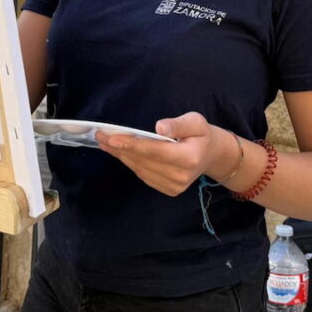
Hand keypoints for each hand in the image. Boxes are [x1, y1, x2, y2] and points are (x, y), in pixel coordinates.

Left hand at [95, 112, 232, 196]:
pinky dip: (130, 162)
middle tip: (101, 135)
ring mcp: (174, 186)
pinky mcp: (168, 190)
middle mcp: (181, 176)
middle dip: (120, 148)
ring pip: (140, 169)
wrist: (210, 155)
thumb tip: (159, 127)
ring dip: (121, 155)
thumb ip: (178, 124)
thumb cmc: (201, 134)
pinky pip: (143, 174)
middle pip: (144, 161)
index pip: (155, 151)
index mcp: (189, 157)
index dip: (132, 145)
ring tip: (105, 142)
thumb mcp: (196, 122)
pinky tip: (119, 152)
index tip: (112, 138)